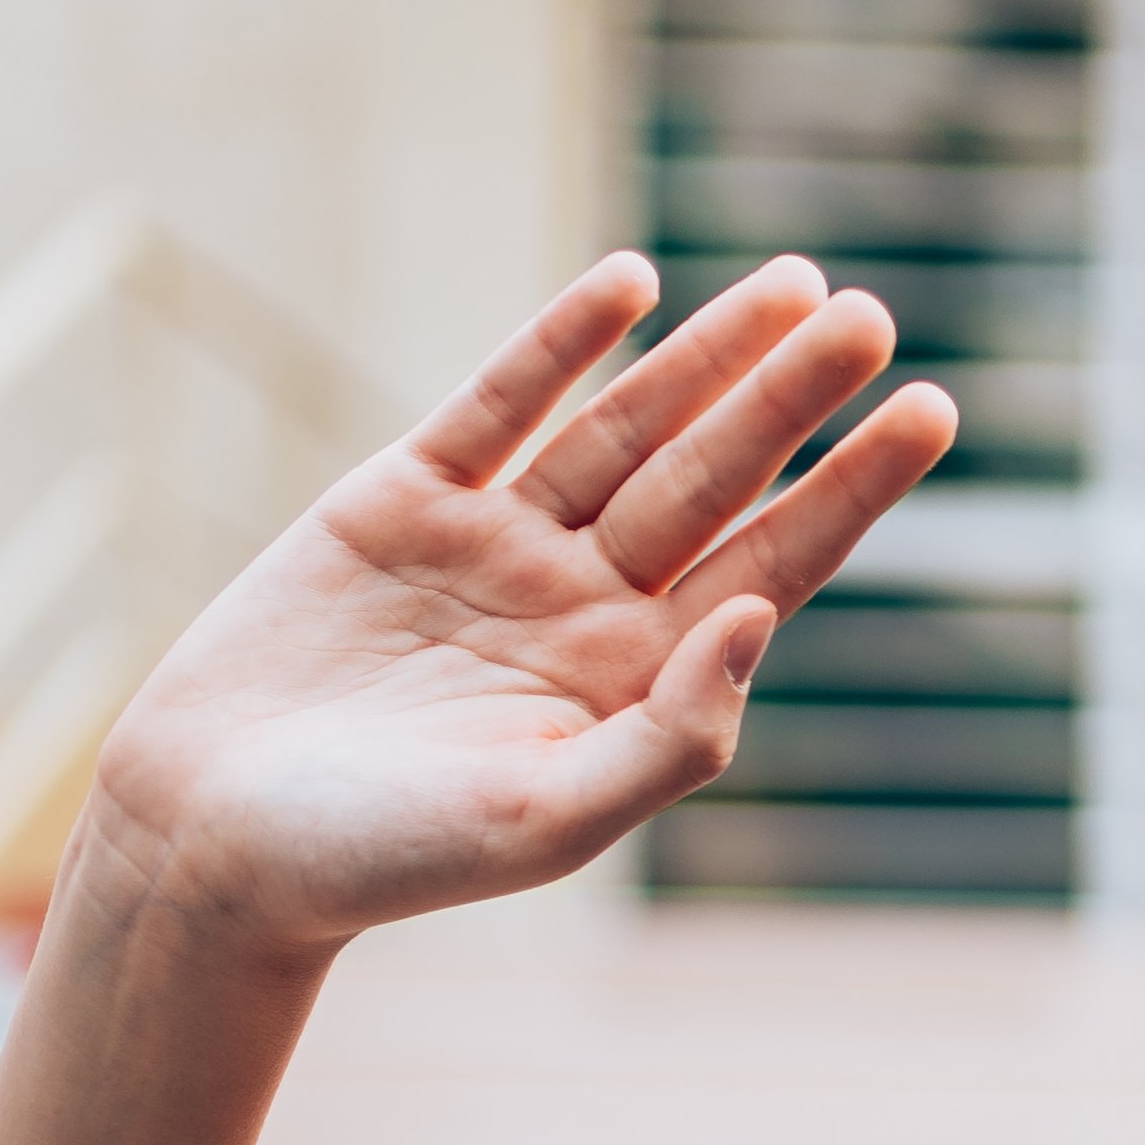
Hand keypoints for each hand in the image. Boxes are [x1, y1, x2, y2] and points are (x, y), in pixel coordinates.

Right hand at [84, 254, 958, 948]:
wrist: (210, 841)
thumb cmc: (383, 858)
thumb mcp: (547, 819)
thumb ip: (669, 737)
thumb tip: (759, 619)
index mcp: (635, 681)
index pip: (772, 564)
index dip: (853, 489)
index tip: (935, 410)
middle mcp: (583, 603)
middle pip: (714, 479)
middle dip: (791, 396)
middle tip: (877, 316)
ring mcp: (496, 545)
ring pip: (624, 428)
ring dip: (707, 356)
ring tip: (797, 285)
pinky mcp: (399, 502)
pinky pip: (497, 405)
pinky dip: (561, 342)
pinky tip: (632, 285)